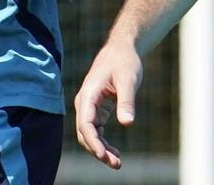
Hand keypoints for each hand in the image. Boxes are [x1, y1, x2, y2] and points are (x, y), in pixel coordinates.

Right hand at [74, 40, 142, 169]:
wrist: (121, 50)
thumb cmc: (124, 62)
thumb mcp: (128, 80)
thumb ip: (127, 101)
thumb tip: (128, 123)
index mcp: (88, 94)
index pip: (86, 124)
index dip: (93, 142)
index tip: (104, 156)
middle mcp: (84, 102)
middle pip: (85, 133)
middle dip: (97, 150)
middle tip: (116, 164)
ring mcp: (89, 106)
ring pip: (89, 134)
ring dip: (100, 149)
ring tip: (117, 162)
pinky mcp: (96, 109)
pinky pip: (96, 130)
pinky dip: (103, 142)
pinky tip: (114, 151)